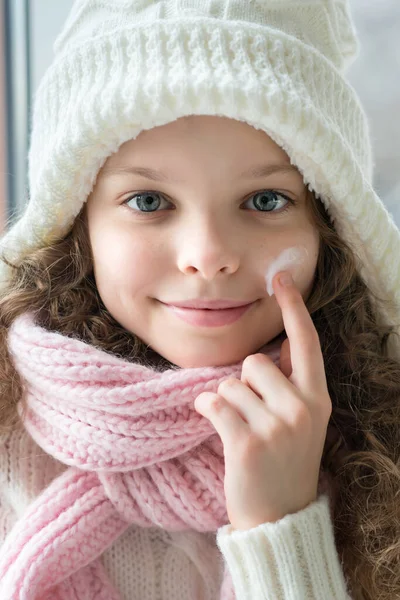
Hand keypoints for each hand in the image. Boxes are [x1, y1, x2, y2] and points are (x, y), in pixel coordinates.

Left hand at [194, 271, 331, 530]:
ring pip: (230, 382)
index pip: (306, 342)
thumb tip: (281, 343)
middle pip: (254, 361)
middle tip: (252, 415)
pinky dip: (206, 409)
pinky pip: (213, 402)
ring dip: (226, 401)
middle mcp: (302, 408)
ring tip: (240, 429)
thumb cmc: (285, 461)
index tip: (281, 276)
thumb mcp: (303, 420)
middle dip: (244, 381)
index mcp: (317, 398)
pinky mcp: (247, 442)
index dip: (293, 308)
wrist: (279, 517)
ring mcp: (277, 426)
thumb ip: (293, 382)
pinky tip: (217, 427)